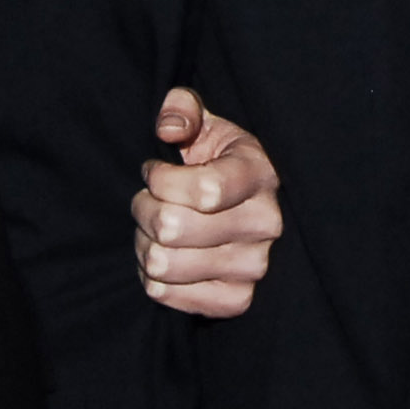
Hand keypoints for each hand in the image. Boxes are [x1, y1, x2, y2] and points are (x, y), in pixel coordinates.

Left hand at [132, 90, 284, 317]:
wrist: (235, 207)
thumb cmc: (214, 160)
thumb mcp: (201, 123)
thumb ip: (181, 108)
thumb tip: (168, 129)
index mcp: (260, 173)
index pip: (205, 190)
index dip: (161, 179)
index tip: (154, 171)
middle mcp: (266, 224)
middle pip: (172, 228)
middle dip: (143, 208)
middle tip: (147, 200)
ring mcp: (254, 267)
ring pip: (162, 263)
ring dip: (143, 243)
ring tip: (152, 228)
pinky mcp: (237, 300)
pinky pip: (166, 295)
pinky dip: (151, 276)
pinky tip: (164, 255)